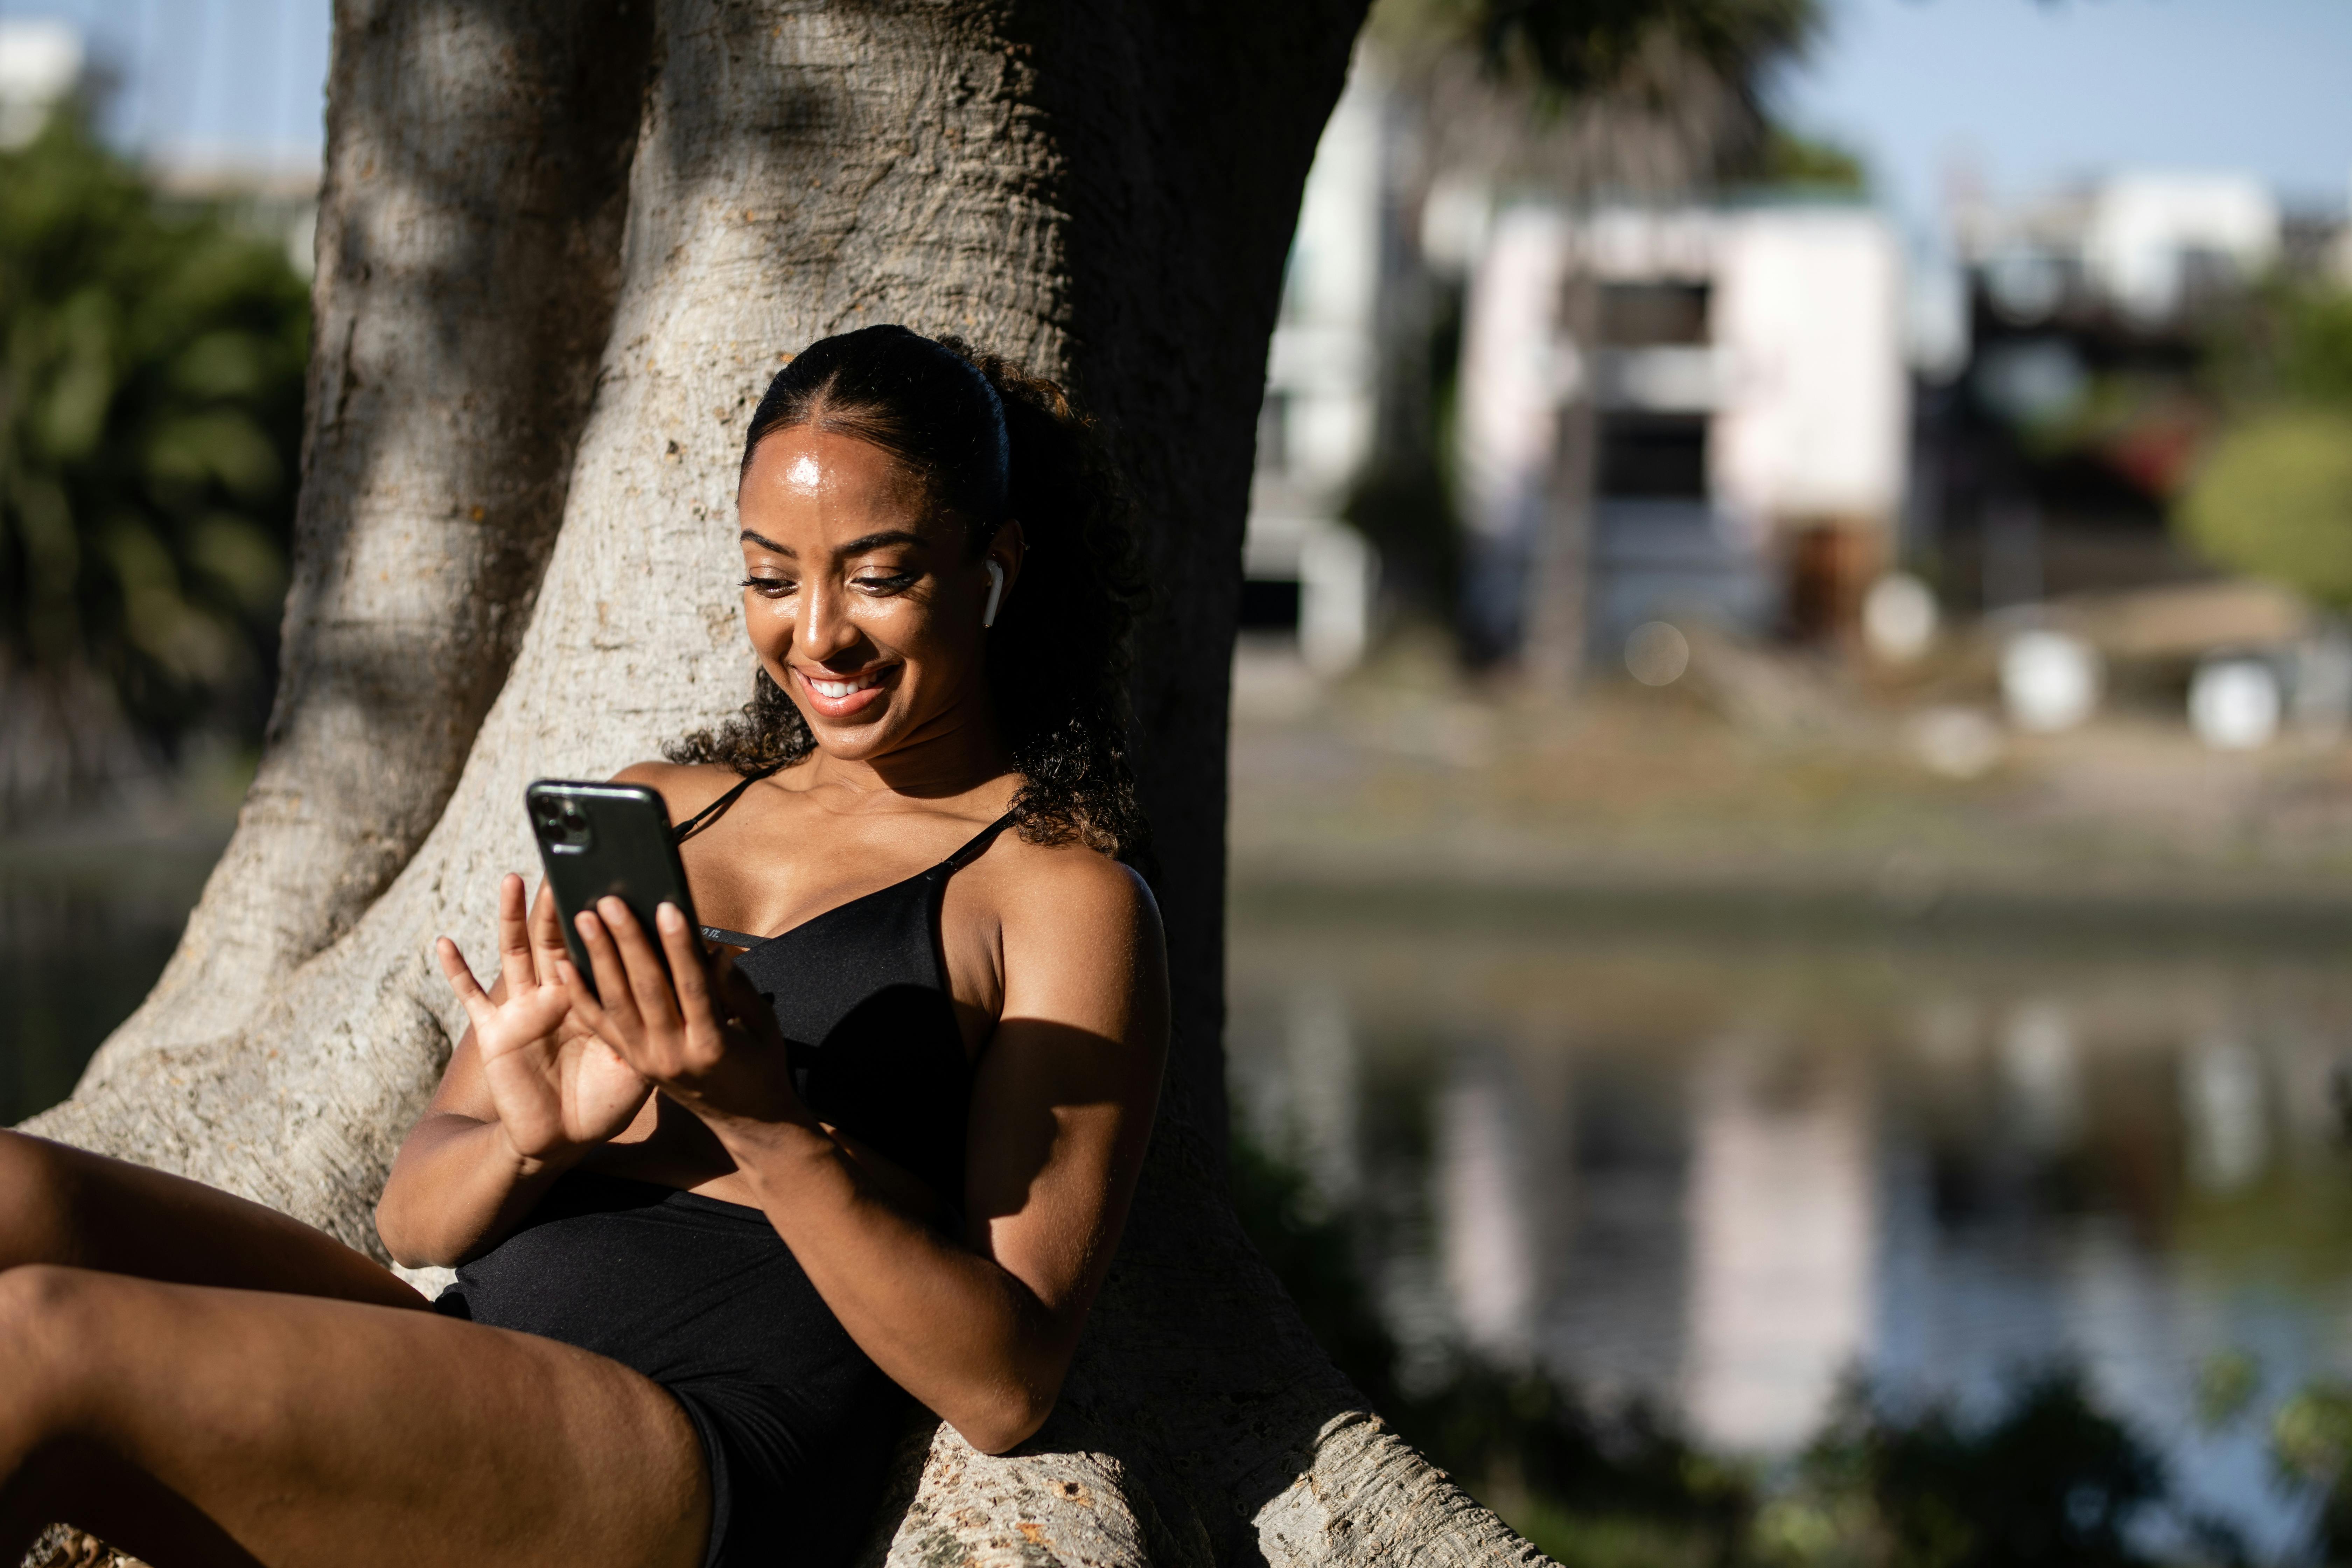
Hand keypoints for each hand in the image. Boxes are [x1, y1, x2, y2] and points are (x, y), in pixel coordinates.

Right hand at [437, 875, 653, 1162]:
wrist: (561, 1139)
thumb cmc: (605, 1100)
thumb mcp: (637, 1064)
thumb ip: (657, 1029)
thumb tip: (695, 994)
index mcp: (593, 998)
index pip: (598, 949)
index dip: (604, 919)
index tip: (613, 878)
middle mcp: (556, 994)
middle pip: (556, 938)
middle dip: (558, 902)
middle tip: (564, 862)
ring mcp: (523, 1009)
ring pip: (515, 953)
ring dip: (509, 916)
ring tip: (512, 878)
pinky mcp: (494, 1031)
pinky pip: (470, 996)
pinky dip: (456, 971)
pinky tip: (444, 942)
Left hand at [560, 896, 802, 1127]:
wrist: (744, 1120)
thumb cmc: (760, 1065)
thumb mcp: (764, 1027)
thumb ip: (737, 989)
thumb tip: (712, 952)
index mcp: (713, 1043)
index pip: (692, 986)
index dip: (679, 946)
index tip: (666, 907)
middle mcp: (674, 1054)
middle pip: (647, 990)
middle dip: (628, 942)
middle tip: (610, 902)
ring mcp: (647, 1061)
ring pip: (617, 1004)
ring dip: (598, 959)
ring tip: (584, 918)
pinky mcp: (632, 1063)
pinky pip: (601, 1027)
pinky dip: (581, 995)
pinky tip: (566, 964)